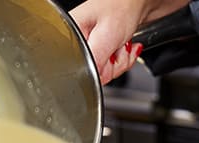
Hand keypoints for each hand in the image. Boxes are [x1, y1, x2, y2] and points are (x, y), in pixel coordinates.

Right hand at [70, 0, 187, 83]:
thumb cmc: (124, 4)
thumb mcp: (106, 37)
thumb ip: (94, 62)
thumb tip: (89, 79)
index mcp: (71, 32)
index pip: (77, 67)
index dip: (96, 69)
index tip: (107, 58)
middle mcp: (80, 37)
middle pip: (93, 71)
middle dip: (112, 66)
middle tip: (118, 50)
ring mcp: (95, 42)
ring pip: (106, 70)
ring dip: (121, 61)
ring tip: (124, 44)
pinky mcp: (107, 45)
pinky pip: (115, 65)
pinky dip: (126, 58)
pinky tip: (127, 45)